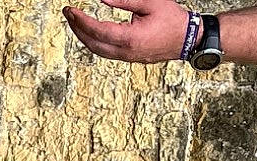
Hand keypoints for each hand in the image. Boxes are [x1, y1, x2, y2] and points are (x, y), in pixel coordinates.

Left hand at [63, 0, 193, 62]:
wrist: (188, 39)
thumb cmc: (172, 20)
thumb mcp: (149, 3)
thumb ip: (124, 0)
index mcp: (131, 39)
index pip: (98, 31)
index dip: (81, 21)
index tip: (71, 11)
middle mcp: (127, 52)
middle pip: (92, 44)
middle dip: (77, 29)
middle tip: (68, 14)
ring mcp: (128, 58)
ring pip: (98, 51)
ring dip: (84, 37)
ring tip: (75, 22)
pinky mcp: (130, 58)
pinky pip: (106, 53)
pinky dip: (94, 42)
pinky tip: (90, 32)